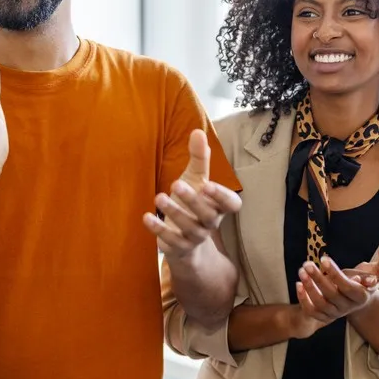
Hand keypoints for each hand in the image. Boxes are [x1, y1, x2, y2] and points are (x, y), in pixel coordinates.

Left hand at [144, 129, 241, 258]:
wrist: (183, 240)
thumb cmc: (191, 203)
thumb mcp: (195, 180)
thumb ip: (199, 158)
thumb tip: (197, 131)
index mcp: (218, 206)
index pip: (231, 204)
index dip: (222, 196)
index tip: (208, 185)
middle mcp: (209, 223)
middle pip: (208, 215)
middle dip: (193, 200)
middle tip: (176, 184)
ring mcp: (194, 237)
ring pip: (189, 228)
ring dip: (174, 212)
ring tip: (159, 196)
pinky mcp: (178, 247)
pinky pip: (171, 241)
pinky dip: (158, 229)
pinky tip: (147, 217)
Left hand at [295, 244, 378, 322]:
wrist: (359, 301)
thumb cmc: (368, 281)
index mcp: (361, 296)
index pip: (347, 286)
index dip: (335, 273)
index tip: (324, 258)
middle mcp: (348, 307)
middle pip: (331, 294)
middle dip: (317, 278)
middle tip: (306, 264)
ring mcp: (336, 314)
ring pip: (320, 304)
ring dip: (308, 288)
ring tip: (301, 271)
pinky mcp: (325, 317)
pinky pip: (312, 312)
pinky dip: (303, 300)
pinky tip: (298, 284)